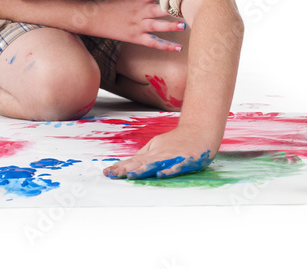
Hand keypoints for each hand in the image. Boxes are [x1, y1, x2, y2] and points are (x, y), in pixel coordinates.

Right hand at [84, 0, 184, 51]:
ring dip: (172, 25)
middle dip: (175, 7)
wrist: (92, 16)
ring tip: (185, 24)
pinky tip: (178, 48)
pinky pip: (153, 42)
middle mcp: (140, 11)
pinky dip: (166, 46)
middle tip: (190, 6)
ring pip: (159, 26)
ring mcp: (138, 25)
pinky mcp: (136, 37)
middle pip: (161, 8)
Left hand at [102, 126, 218, 178]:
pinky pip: (177, 166)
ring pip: (156, 164)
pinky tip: (162, 175)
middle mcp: (160, 155)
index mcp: (152, 153)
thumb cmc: (177, 140)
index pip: (133, 161)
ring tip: (131, 176)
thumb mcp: (156, 145)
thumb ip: (143, 156)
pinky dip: (169, 170)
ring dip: (143, 170)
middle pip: (141, 163)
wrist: (199, 130)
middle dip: (126, 170)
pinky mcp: (186, 159)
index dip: (120, 167)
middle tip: (113, 175)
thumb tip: (126, 165)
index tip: (107, 173)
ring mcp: (172, 156)